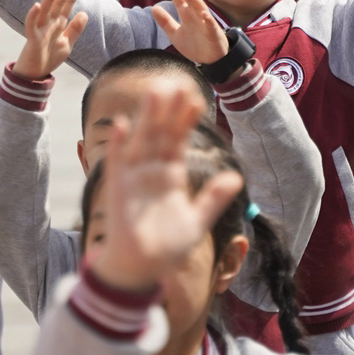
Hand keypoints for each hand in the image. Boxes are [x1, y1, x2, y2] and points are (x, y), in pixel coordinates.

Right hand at [13, 0, 89, 80]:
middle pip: (58, 3)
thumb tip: (84, 13)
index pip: (67, 4)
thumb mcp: (67, 43)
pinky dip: (33, 16)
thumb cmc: (49, 58)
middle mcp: (49, 23)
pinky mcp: (32, 39)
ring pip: (45, 11)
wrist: (35, 74)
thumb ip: (75, 29)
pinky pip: (31, 26)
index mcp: (58, 23)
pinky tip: (37, 6)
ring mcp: (40, 30)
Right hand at [84, 86, 240, 292]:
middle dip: (169, 111)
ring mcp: (134, 179)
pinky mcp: (117, 191)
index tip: (197, 100)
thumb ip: (214, 199)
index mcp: (171, 176)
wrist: (142, 271)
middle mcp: (152, 172)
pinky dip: (119, 145)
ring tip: (155, 93)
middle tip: (178, 84)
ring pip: (142, 141)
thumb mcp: (197, 221)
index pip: (180, 141)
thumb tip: (236, 177)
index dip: (187, 121)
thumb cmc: (167, 247)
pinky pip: (117, 164)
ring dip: (148, 118)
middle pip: (161, 134)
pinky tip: (122, 124)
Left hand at [153, 0, 232, 64]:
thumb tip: (153, 7)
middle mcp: (195, 14)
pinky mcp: (213, 33)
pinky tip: (203, 14)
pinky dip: (208, 19)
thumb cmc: (195, 45)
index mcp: (186, 12)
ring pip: (198, 6)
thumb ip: (165, 21)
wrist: (211, 61)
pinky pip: (211, 24)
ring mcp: (205, 22)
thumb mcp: (175, 34)